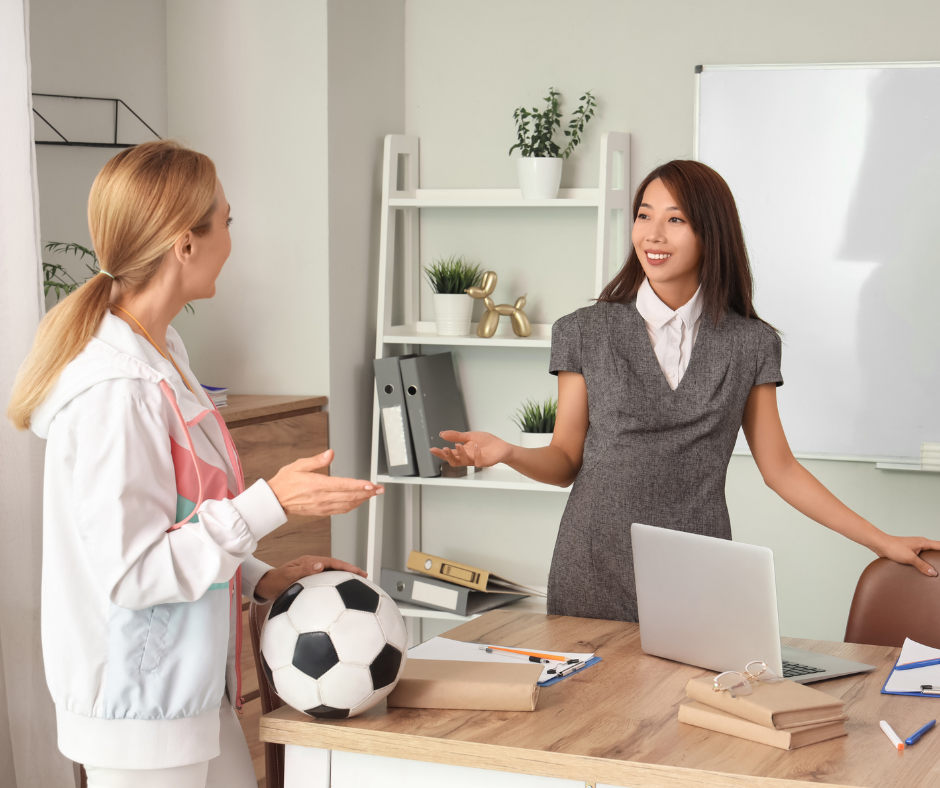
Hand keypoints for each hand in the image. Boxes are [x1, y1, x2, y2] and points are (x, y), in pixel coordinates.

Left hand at [255, 555, 367, 600]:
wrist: (264, 586)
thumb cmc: (274, 582)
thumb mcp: (287, 577)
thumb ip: (303, 570)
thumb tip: (321, 564)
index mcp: (310, 562)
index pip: (333, 563)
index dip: (347, 567)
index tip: (359, 572)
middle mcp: (313, 566)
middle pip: (336, 567)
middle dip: (351, 571)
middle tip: (365, 577)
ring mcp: (312, 573)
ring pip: (332, 575)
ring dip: (345, 580)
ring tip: (358, 586)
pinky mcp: (311, 582)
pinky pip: (327, 583)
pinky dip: (337, 587)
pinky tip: (341, 597)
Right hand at [268, 450, 382, 516]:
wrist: (275, 500)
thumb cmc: (285, 482)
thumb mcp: (298, 465)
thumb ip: (316, 460)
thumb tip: (330, 454)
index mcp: (317, 485)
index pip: (343, 486)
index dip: (359, 486)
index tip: (371, 485)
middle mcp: (321, 497)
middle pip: (349, 497)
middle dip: (367, 493)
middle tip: (379, 489)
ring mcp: (322, 506)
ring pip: (347, 505)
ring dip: (362, 500)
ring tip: (372, 494)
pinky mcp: (321, 512)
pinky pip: (340, 510)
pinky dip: (352, 506)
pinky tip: (357, 501)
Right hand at [429, 430, 511, 467]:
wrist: (501, 447)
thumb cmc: (486, 442)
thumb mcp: (469, 436)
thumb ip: (456, 436)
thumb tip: (442, 434)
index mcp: (463, 453)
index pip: (449, 454)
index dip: (440, 453)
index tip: (432, 449)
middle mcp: (468, 458)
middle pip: (454, 461)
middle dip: (448, 456)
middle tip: (444, 449)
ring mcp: (476, 461)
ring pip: (465, 462)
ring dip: (461, 454)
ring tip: (458, 445)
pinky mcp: (486, 462)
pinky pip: (479, 461)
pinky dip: (476, 454)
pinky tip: (475, 447)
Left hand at [872, 534, 939, 575]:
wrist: (879, 544)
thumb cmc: (893, 547)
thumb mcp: (909, 558)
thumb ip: (922, 565)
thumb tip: (934, 573)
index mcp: (924, 542)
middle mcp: (920, 544)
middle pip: (936, 550)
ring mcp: (914, 547)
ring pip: (928, 554)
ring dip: (932, 560)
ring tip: (937, 569)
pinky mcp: (908, 552)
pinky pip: (920, 557)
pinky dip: (924, 562)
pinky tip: (924, 569)